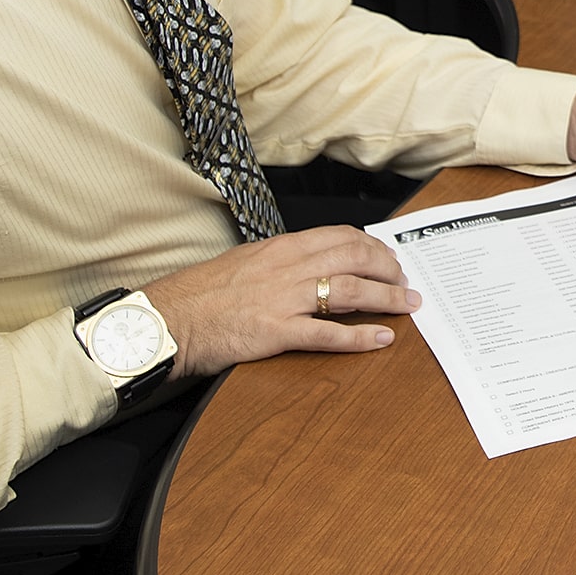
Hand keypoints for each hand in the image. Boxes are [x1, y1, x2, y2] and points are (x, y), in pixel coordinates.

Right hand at [142, 225, 419, 378]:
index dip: (370, 246)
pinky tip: (381, 338)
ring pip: (349, 290)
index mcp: (280, 247)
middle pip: (353, 258)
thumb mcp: (243, 263)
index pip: (339, 236)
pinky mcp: (276, 332)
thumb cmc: (200, 293)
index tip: (387, 256)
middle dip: (388, 268)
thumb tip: (307, 264)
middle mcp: (287, 267)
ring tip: (408, 305)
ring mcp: (283, 299)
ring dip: (385, 297)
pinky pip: (327, 333)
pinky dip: (359, 336)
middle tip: (406, 280)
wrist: (167, 319)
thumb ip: (278, 262)